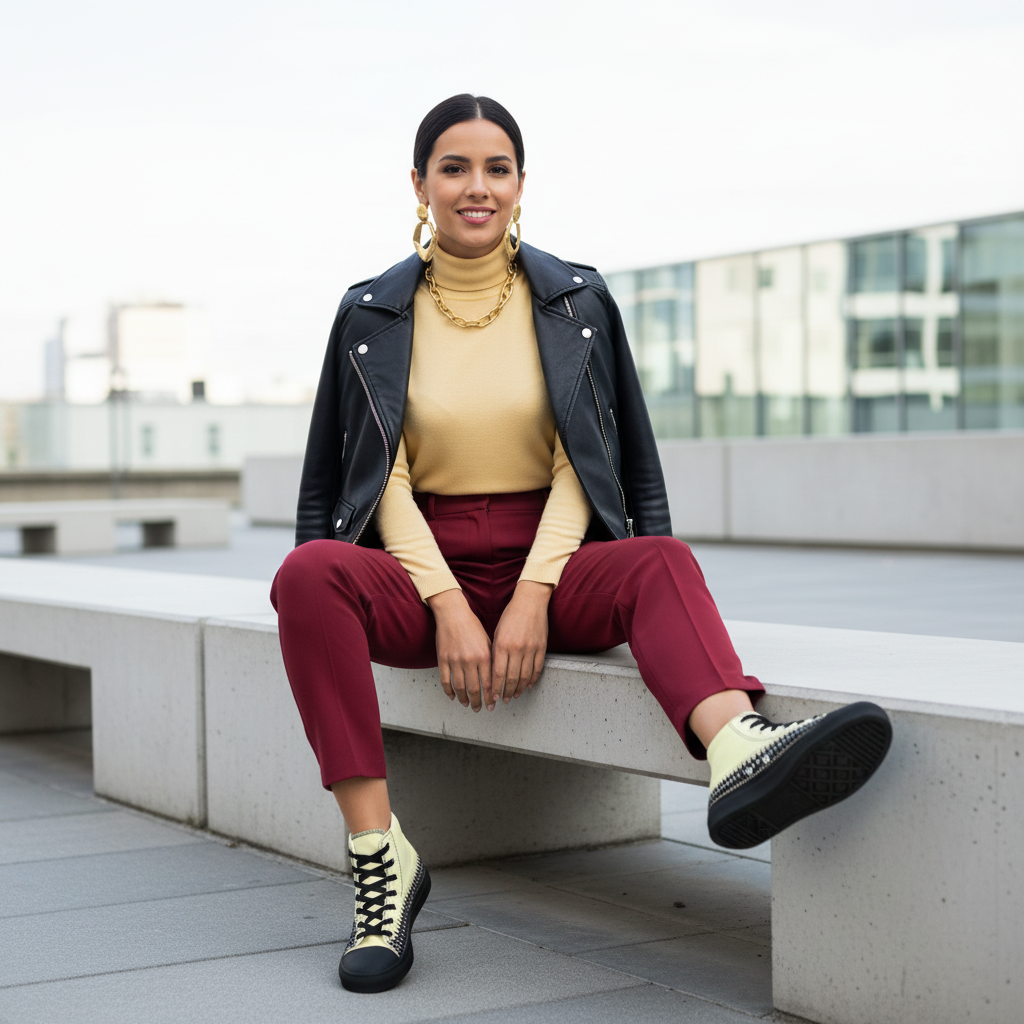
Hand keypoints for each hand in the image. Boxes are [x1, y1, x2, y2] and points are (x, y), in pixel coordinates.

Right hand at [427, 589, 491, 711]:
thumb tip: (495, 679)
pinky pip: (445, 681)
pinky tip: (453, 696)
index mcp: (484, 656)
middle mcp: (470, 660)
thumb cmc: (472, 626)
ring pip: (459, 687)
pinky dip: (449, 691)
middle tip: (478, 709)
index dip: (490, 697)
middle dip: (477, 702)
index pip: (488, 683)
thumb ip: (491, 660)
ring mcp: (455, 661)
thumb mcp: (487, 641)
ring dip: (464, 699)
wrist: (452, 614)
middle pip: (474, 689)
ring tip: (467, 704)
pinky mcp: (443, 660)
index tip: (491, 705)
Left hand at [491, 581, 551, 706]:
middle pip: (512, 678)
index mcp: (503, 644)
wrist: (530, 601)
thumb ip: (496, 652)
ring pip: (525, 676)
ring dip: (519, 689)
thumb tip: (493, 673)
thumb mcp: (498, 632)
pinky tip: (528, 686)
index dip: (495, 688)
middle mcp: (517, 648)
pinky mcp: (542, 647)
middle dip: (506, 692)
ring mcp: (531, 648)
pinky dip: (532, 679)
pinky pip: (537, 669)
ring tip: (515, 696)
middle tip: (504, 700)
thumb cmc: (511, 615)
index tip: (493, 697)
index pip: (498, 673)